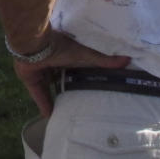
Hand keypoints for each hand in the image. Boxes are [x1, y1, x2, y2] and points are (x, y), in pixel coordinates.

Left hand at [11, 31, 129, 116]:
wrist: (34, 44)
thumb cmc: (60, 47)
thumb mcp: (85, 55)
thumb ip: (104, 60)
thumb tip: (128, 59)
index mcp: (66, 55)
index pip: (75, 67)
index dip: (81, 76)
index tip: (90, 87)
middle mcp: (53, 62)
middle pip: (61, 77)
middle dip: (67, 87)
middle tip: (78, 102)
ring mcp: (41, 70)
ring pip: (49, 85)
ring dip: (56, 96)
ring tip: (66, 110)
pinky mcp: (31, 78)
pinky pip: (37, 94)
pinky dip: (43, 104)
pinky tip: (49, 116)